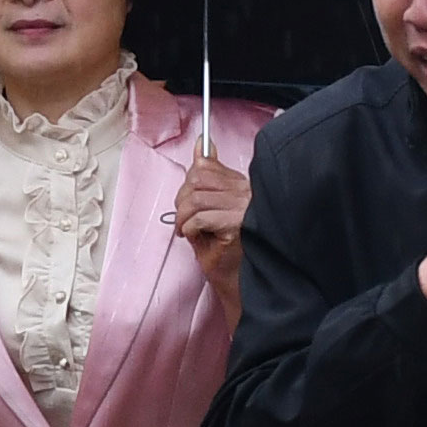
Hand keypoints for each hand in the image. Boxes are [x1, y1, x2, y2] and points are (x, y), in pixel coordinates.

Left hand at [172, 132, 250, 307]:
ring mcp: (242, 207)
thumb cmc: (226, 248)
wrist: (239, 279)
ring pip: (196, 198)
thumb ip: (208, 180)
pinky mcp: (236, 224)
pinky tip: (193, 236)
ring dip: (182, 216)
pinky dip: (189, 227)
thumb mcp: (213, 208)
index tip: (185, 199)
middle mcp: (245, 191)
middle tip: (182, 218)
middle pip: (197, 178)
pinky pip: (201, 217)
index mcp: (241, 184)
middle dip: (181, 199)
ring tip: (184, 230)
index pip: (206, 165)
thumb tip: (200, 147)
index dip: (188, 181)